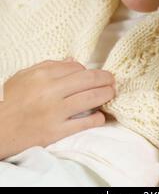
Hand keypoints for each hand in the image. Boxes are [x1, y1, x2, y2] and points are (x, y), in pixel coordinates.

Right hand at [0, 59, 115, 159]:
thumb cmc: (9, 101)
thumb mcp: (24, 76)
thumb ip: (49, 66)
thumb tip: (72, 61)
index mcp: (43, 75)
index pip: (76, 67)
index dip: (88, 70)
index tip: (93, 74)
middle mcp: (50, 91)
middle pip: (88, 80)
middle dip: (105, 78)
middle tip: (113, 79)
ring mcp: (54, 112)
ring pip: (90, 99)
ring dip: (105, 95)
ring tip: (111, 93)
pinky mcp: (55, 131)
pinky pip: (83, 123)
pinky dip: (96, 119)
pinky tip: (100, 116)